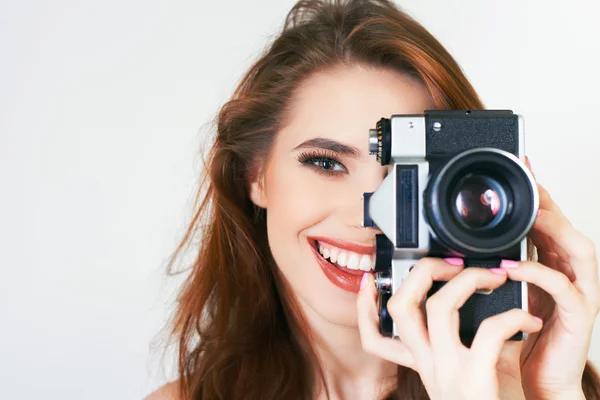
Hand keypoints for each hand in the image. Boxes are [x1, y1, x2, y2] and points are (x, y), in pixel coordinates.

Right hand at [357, 258, 542, 399]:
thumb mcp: (469, 370)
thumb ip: (463, 338)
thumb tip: (479, 295)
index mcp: (423, 365)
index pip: (374, 339)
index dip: (363, 308)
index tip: (369, 281)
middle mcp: (428, 367)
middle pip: (401, 306)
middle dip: (423, 271)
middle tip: (452, 263)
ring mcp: (447, 372)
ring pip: (437, 307)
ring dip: (468, 280)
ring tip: (494, 278)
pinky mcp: (476, 379)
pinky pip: (488, 330)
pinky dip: (512, 316)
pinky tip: (526, 318)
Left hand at [498, 158, 599, 398]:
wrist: (536, 383)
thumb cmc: (521, 338)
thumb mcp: (505, 294)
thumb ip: (497, 267)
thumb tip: (470, 243)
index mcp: (551, 267)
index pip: (548, 223)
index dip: (538, 194)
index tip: (523, 165)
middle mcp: (568, 276)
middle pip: (567, 229)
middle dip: (550, 201)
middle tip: (530, 178)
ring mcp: (577, 294)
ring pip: (577, 250)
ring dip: (554, 229)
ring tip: (531, 212)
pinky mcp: (577, 317)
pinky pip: (564, 288)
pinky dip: (540, 272)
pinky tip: (516, 264)